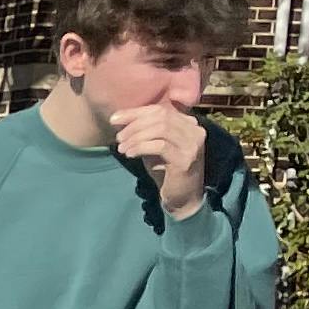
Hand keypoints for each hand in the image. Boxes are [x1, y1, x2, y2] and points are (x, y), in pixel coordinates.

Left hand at [108, 100, 209, 217]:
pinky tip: (130, 154)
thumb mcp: (154, 147)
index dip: (135, 112)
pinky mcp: (186, 159)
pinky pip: (160, 146)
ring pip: (160, 129)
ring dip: (136, 137)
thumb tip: (120, 119)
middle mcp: (195, 131)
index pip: (160, 109)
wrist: (183, 198)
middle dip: (134, 125)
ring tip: (122, 148)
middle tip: (118, 137)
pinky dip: (141, 147)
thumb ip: (145, 132)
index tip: (114, 119)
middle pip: (160, 116)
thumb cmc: (166, 171)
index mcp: (188, 124)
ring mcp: (192, 145)